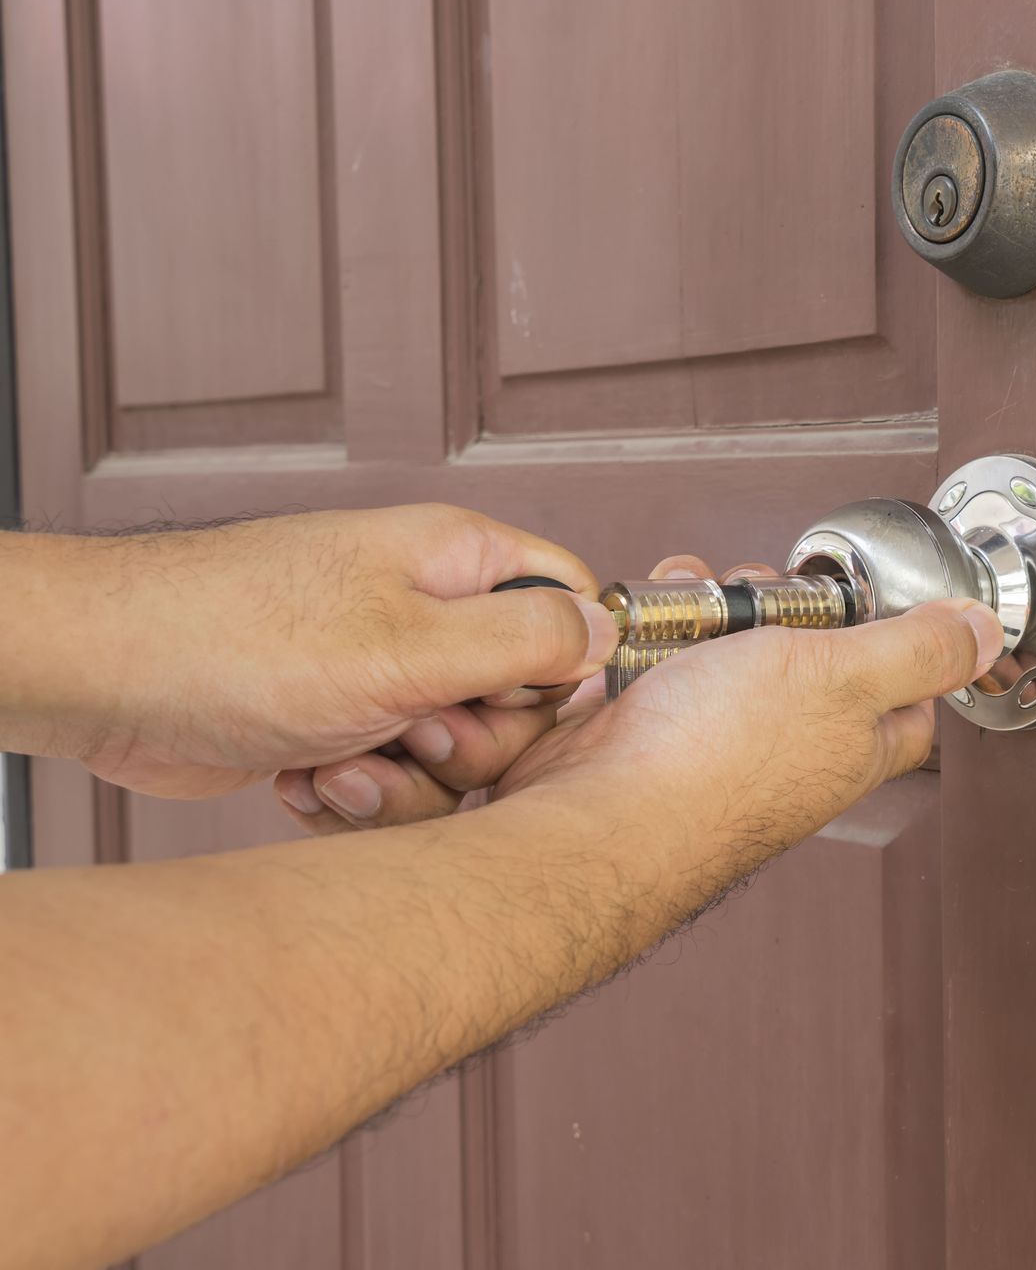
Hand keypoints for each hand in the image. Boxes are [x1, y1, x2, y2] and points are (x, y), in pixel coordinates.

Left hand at [71, 506, 615, 801]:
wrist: (104, 679)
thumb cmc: (233, 637)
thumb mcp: (409, 645)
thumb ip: (525, 640)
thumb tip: (606, 633)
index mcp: (456, 562)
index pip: (567, 608)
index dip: (559, 673)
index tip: (516, 707)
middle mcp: (425, 614)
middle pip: (519, 702)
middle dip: (471, 745)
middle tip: (414, 735)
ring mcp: (382, 674)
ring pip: (456, 758)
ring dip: (402, 783)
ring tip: (336, 761)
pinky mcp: (340, 728)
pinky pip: (394, 784)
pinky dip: (353, 798)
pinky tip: (302, 778)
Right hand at [279, 553, 999, 877]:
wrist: (598, 809)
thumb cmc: (718, 761)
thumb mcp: (846, 677)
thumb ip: (919, 651)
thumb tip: (986, 634)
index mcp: (855, 744)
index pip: (909, 697)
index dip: (903, 642)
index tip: (877, 598)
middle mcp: (788, 749)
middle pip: (806, 654)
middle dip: (780, 603)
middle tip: (762, 590)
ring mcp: (714, 739)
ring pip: (726, 648)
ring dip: (705, 609)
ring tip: (690, 606)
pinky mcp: (649, 729)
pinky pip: (657, 661)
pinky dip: (644, 634)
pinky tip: (639, 633)